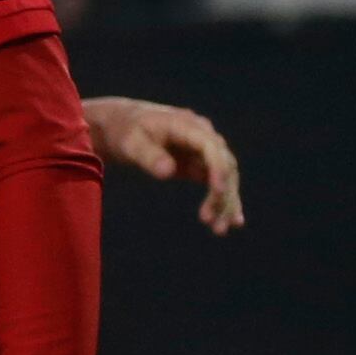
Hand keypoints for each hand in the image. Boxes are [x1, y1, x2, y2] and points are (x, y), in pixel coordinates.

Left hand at [82, 94, 243, 233]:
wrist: (122, 125)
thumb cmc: (125, 131)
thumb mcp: (130, 142)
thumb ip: (148, 155)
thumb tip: (168, 172)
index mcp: (187, 125)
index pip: (210, 147)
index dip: (217, 168)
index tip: (218, 191)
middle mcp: (202, 135)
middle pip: (224, 164)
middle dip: (223, 194)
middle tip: (214, 224)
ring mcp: (203, 150)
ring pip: (225, 177)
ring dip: (225, 203)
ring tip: (219, 229)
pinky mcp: (200, 163)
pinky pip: (218, 183)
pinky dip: (224, 201)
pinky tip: (232, 221)